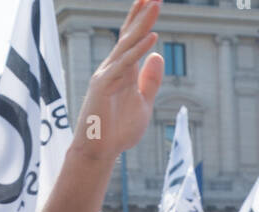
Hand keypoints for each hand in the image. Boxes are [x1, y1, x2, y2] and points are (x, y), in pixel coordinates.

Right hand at [71, 0, 163, 164]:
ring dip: (143, 23)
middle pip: (130, 34)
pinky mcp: (104, 86)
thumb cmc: (118, 130)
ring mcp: (107, 74)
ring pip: (127, 43)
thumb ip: (151, 80)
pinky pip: (125, 65)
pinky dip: (139, 50)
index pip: (132, 38)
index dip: (142, 19)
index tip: (152, 0)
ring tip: (155, 3)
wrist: (99, 151)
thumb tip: (159, 54)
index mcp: (122, 70)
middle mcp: (113, 67)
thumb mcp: (144, 103)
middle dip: (142, 12)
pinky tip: (152, 37)